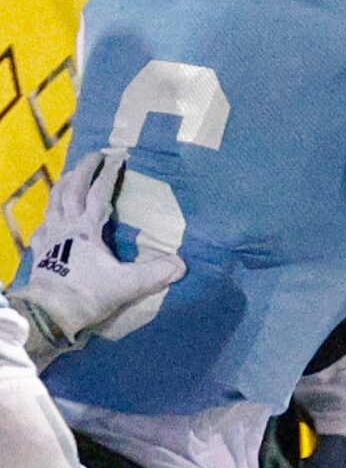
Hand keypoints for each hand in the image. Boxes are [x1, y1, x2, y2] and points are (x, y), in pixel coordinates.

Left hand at [8, 151, 183, 362]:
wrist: (50, 312)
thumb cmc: (88, 294)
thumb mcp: (128, 285)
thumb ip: (157, 273)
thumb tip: (182, 263)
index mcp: (87, 229)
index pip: (99, 194)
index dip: (109, 175)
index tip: (118, 158)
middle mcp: (66, 226)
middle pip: (72, 190)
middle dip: (84, 170)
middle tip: (94, 156)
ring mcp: (50, 236)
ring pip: (54, 202)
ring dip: (64, 185)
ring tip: (71, 175)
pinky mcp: (41, 250)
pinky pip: (43, 225)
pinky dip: (49, 215)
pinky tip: (51, 217)